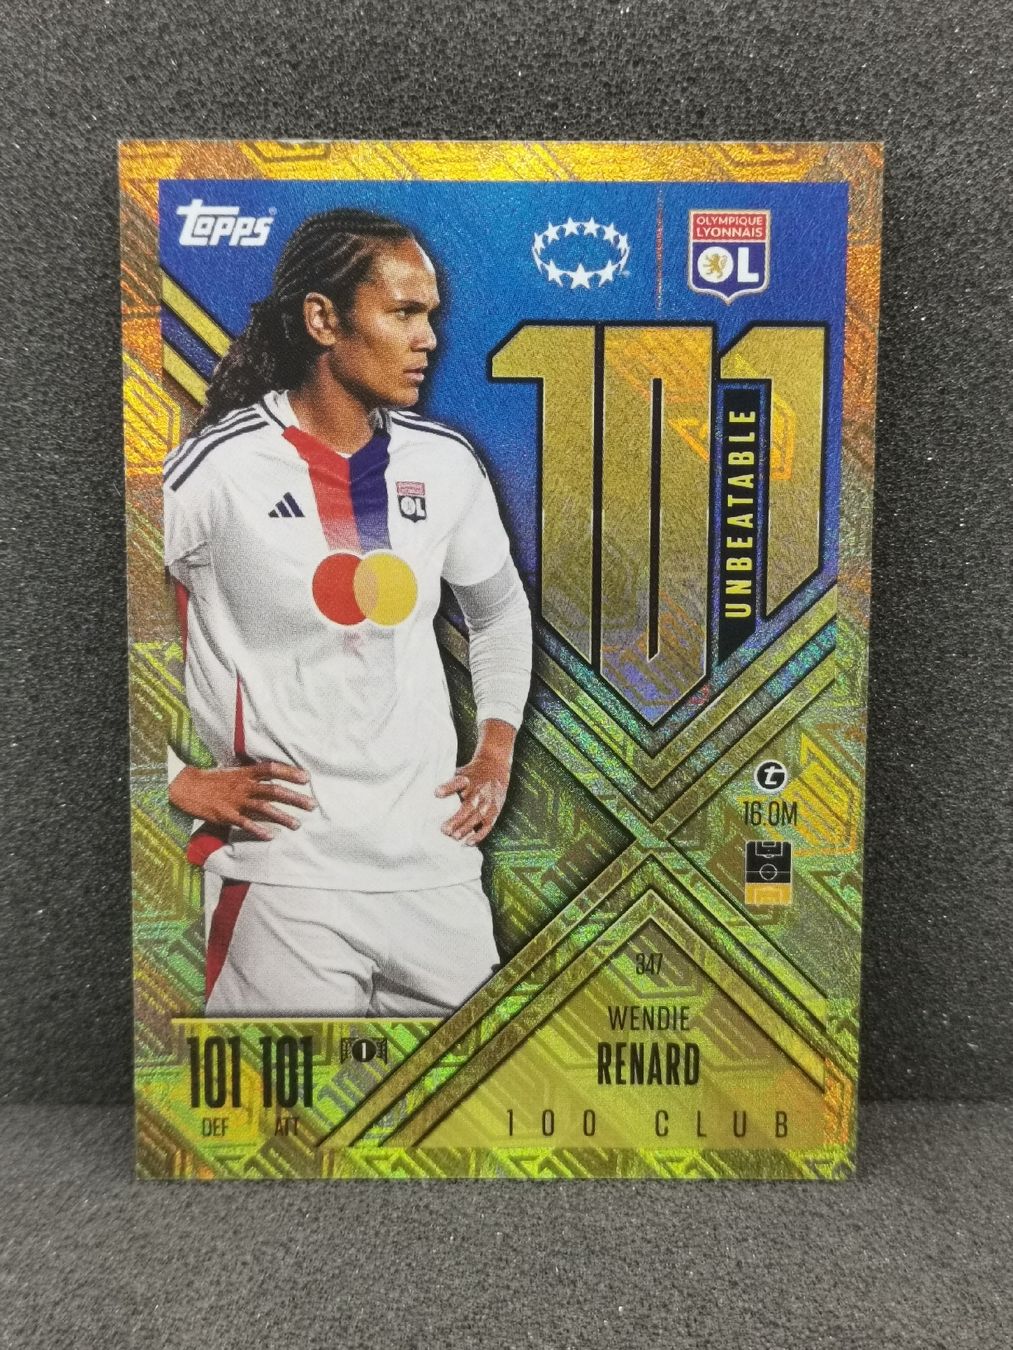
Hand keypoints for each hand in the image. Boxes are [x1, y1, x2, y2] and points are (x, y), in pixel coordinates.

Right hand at [168, 762, 315, 841]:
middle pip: (274, 790)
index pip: (272, 769)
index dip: (290, 772)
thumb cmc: (213, 780)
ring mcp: (236, 801)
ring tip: (297, 824)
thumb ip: (252, 776)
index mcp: (245, 773)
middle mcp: (243, 786)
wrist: (186, 787)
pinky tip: (271, 836)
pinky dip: (259, 830)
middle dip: (295, 798)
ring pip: (264, 808)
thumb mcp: (234, 773)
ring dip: (283, 817)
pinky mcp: (227, 815)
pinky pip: (245, 823)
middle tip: (312, 805)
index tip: (306, 778)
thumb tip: (273, 779)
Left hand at [435, 719, 515, 845]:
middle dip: (457, 818)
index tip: (436, 793)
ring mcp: (487, 802)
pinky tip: (469, 842)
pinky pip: (487, 825)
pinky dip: (479, 834)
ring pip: (477, 816)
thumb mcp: (459, 772)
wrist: (495, 767)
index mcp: (467, 779)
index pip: (458, 782)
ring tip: (454, 837)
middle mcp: (478, 790)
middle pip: (468, 805)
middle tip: (444, 829)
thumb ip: (447, 783)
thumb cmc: (469, 774)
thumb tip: (422, 792)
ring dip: (466, 827)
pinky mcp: (494, 811)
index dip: (448, 787)